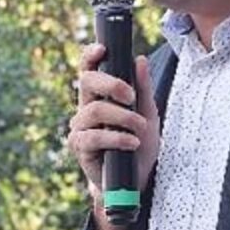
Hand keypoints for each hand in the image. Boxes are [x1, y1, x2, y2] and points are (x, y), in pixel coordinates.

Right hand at [66, 44, 160, 203]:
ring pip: (95, 110)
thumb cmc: (140, 144)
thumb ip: (143, 88)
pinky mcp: (80, 147)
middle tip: (131, 96)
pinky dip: (117, 138)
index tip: (102, 49)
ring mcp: (81, 127)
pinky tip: (131, 143)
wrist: (138, 180)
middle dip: (111, 84)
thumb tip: (139, 59)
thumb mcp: (148, 114)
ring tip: (140, 128)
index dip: (91, 56)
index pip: (89, 69)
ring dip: (122, 117)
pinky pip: (94, 136)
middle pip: (87, 82)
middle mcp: (86, 107)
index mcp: (100, 95)